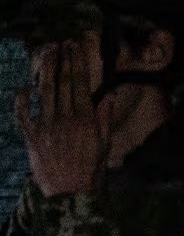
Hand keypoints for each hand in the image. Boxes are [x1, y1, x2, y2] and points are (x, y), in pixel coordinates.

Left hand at [14, 39, 107, 195]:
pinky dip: (22, 99)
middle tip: (60, 43)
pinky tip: (24, 87)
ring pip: (43, 91)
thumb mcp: (105, 142)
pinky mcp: (31, 136)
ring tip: (46, 54)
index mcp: (85, 119)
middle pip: (62, 82)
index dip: (77, 62)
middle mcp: (64, 118)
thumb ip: (105, 117)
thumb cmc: (91, 168)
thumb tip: (109, 93)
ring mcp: (45, 126)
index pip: (80, 83)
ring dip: (45, 70)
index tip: (75, 47)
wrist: (69, 192)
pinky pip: (23, 113)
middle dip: (61, 60)